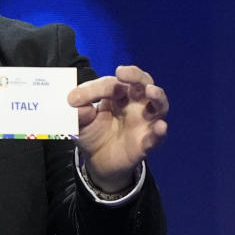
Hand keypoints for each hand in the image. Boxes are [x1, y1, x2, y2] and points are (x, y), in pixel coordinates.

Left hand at [68, 65, 168, 192]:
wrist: (97, 161)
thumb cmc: (93, 133)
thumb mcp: (80, 120)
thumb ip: (78, 110)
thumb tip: (74, 101)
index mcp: (118, 93)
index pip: (112, 83)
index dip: (95, 89)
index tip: (74, 99)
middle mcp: (135, 103)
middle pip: (143, 82)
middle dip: (135, 75)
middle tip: (122, 72)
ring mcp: (144, 123)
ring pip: (159, 105)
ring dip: (158, 97)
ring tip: (151, 91)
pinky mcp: (145, 144)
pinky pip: (156, 138)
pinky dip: (159, 133)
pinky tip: (160, 127)